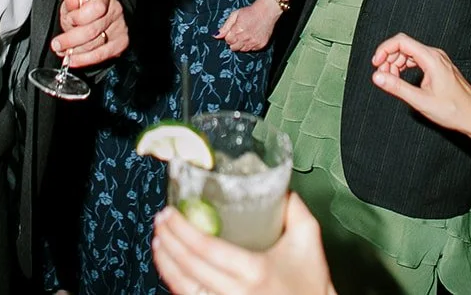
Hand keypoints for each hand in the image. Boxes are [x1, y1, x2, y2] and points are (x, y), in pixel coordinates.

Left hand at [52, 0, 127, 67]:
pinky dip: (83, 59)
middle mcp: (116, 11)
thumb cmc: (87, 8)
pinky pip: (100, 56)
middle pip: (92, 30)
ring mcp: (120, 28)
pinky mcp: (121, 43)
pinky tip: (73, 59)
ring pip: (95, 45)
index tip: (68, 20)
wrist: (103, 17)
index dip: (79, 16)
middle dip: (70, 39)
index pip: (96, 8)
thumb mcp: (75, 0)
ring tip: (63, 51)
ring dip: (75, 51)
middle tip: (57, 44)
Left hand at [152, 194, 334, 294]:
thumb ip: (294, 207)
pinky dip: (175, 283)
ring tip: (159, 241)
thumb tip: (278, 185)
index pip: (206, 249)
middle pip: (189, 267)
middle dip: (169, 241)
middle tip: (160, 220)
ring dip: (166, 264)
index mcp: (254, 270)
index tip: (169, 213)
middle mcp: (236, 293)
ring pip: (184, 288)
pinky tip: (170, 269)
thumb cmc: (311, 283)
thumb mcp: (308, 238)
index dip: (182, 230)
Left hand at [217, 0, 279, 51]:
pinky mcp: (261, 45)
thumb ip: (225, 27)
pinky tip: (252, 37)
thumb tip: (215, 36)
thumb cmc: (250, 11)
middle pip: (233, 47)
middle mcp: (245, 37)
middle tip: (239, 33)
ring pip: (242, 50)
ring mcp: (254, 42)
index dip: (229, 35)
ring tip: (246, 34)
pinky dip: (250, 45)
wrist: (267, 11)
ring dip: (242, 44)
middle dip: (234, 41)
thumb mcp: (235, 15)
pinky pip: (251, 50)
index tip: (233, 30)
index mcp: (238, 29)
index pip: (228, 40)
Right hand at [369, 32, 470, 136]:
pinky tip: (402, 79)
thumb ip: (397, 87)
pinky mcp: (439, 67)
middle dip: (389, 58)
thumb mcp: (420, 101)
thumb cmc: (454, 110)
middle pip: (404, 45)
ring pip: (410, 53)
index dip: (384, 49)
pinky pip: (417, 59)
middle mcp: (435, 55)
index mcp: (431, 59)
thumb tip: (378, 77)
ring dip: (396, 64)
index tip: (376, 64)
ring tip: (391, 80)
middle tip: (382, 76)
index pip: (401, 41)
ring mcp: (438, 60)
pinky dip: (405, 67)